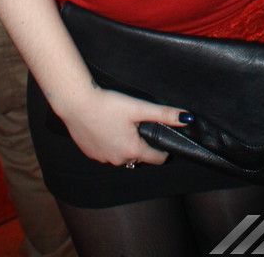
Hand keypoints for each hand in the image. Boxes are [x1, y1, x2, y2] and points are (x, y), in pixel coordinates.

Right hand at [60, 84, 189, 166]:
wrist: (76, 104)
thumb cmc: (108, 104)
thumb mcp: (139, 107)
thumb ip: (164, 114)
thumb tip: (187, 118)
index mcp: (133, 150)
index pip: (157, 159)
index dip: (163, 150)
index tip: (164, 139)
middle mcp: (118, 160)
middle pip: (139, 157)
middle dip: (143, 145)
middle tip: (141, 125)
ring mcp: (102, 159)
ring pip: (122, 156)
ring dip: (126, 146)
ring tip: (124, 126)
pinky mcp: (90, 154)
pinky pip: (107, 154)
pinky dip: (111, 145)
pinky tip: (108, 129)